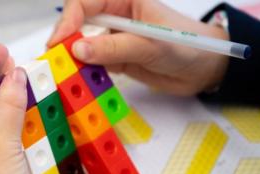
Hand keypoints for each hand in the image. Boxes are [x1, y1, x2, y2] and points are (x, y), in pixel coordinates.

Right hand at [48, 0, 228, 95]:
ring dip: (70, 57)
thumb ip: (115, 47)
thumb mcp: (151, 45)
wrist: (204, 70)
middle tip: (54, 59)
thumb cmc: (187, 46)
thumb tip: (78, 49)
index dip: (69, 19)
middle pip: (77, 21)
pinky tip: (77, 80)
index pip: (86, 2)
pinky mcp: (113, 58)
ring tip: (61, 72)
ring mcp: (112, 38)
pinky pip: (91, 62)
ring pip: (81, 43)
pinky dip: (82, 71)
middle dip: (64, 38)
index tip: (60, 41)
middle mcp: (114, 15)